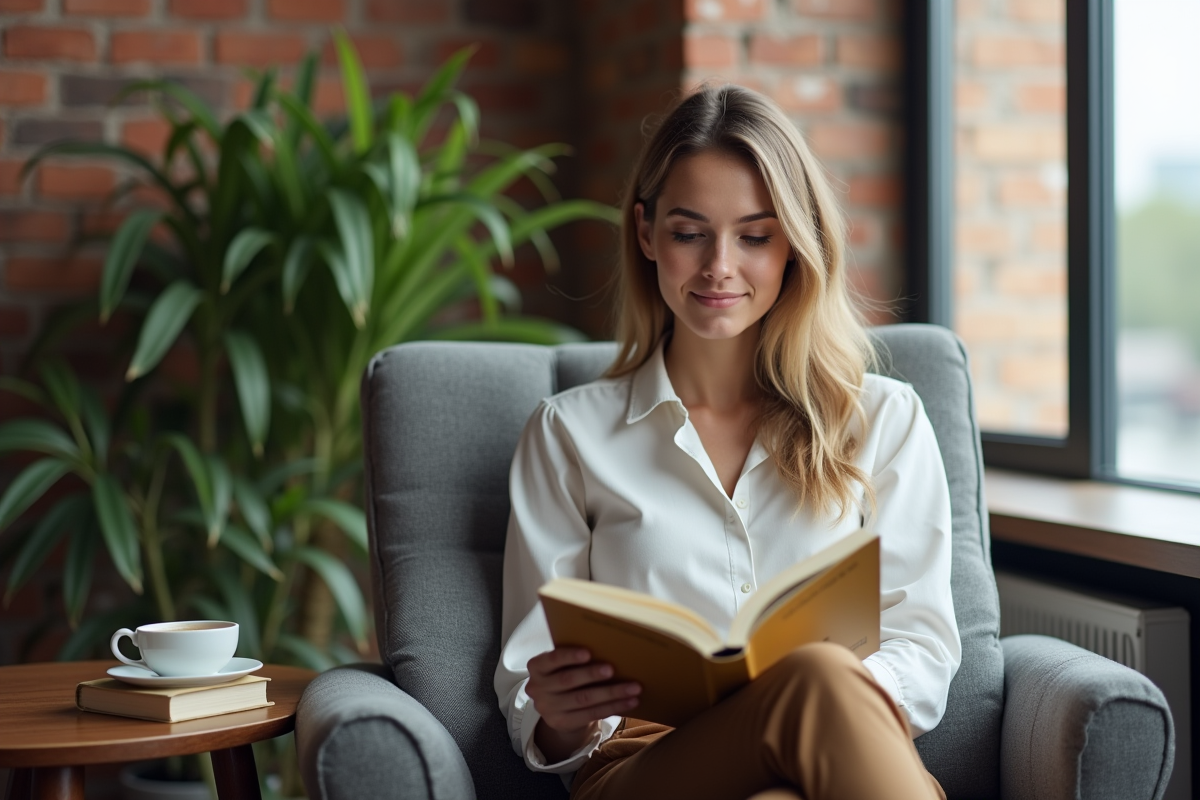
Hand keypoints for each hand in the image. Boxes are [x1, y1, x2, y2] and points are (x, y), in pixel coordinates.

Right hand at [527, 647, 640, 761]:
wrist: (557, 707)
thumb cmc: (566, 674)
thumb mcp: (561, 665)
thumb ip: (574, 657)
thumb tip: (610, 647)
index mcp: (536, 667)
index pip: (551, 660)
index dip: (568, 656)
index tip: (588, 652)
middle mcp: (537, 688)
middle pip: (568, 680)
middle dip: (592, 674)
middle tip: (612, 669)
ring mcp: (548, 709)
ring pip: (583, 699)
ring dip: (611, 693)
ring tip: (633, 687)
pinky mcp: (561, 723)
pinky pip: (591, 714)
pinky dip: (613, 707)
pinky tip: (630, 702)